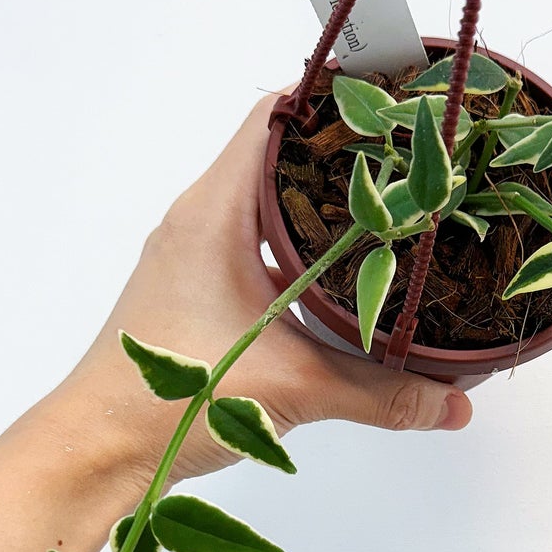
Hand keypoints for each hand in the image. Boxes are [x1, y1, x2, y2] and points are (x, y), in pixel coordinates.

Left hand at [41, 91, 472, 491]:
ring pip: (265, 209)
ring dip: (320, 211)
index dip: (330, 101)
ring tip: (389, 214)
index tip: (387, 101)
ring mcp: (194, 259)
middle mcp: (199, 224)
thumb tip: (453, 404)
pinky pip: (256, 252)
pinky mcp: (196, 295)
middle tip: (407, 160)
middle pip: (275, 158)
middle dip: (340, 157)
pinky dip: (299, 256)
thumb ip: (381, 393)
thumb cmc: (165, 400)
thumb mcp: (293, 388)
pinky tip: (342, 282)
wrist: (97, 450)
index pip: (271, 118)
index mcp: (213, 214)